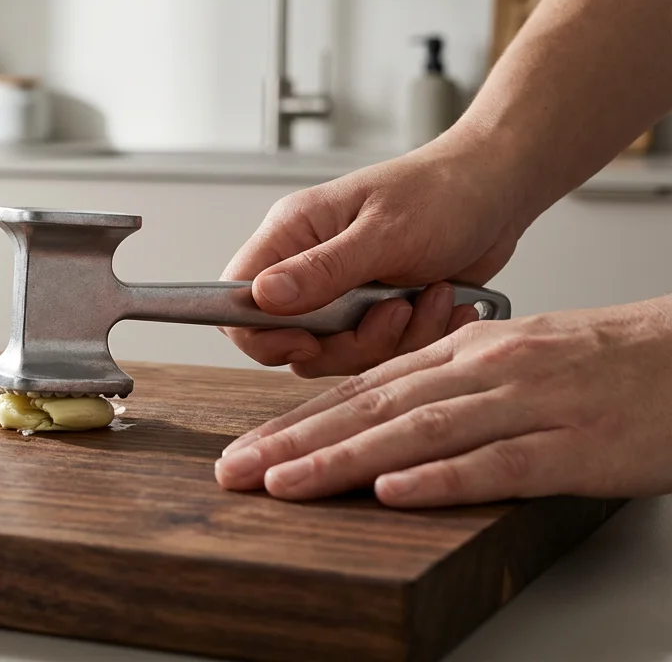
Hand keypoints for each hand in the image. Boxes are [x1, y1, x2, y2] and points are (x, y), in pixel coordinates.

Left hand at [214, 298, 671, 506]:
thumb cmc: (604, 363)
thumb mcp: (511, 360)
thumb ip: (444, 385)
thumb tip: (376, 415)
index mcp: (465, 352)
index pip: (363, 387)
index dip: (298, 420)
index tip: (249, 449)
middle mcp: (484, 371)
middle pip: (373, 408)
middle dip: (297, 443)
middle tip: (239, 471)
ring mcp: (527, 406)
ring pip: (418, 433)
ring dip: (344, 460)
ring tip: (288, 484)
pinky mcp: (572, 446)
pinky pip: (498, 463)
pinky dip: (441, 479)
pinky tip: (394, 491)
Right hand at [220, 132, 524, 377]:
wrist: (499, 192)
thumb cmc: (443, 193)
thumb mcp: (384, 233)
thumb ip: (323, 270)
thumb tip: (262, 296)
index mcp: (292, 234)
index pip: (237, 297)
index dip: (260, 333)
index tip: (307, 341)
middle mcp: (308, 267)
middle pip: (289, 340)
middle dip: (347, 343)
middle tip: (391, 315)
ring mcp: (342, 295)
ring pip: (337, 354)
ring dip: (392, 339)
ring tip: (431, 297)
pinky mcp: (375, 315)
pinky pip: (379, 353)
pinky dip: (418, 338)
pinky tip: (446, 303)